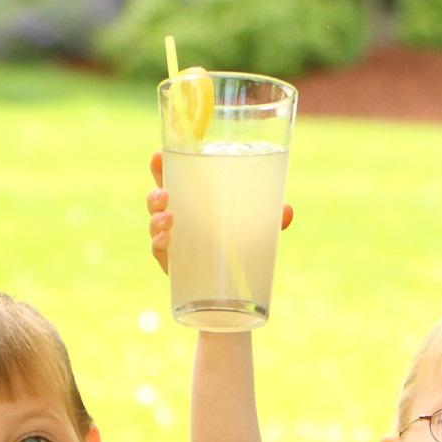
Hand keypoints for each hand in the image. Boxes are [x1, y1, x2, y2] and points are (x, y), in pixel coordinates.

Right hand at [145, 152, 289, 274]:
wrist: (230, 287)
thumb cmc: (238, 244)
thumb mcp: (255, 226)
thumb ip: (270, 217)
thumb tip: (287, 212)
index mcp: (192, 201)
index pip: (171, 177)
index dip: (161, 165)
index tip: (158, 154)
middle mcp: (177, 218)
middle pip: (157, 199)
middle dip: (155, 193)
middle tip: (165, 193)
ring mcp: (172, 241)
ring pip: (154, 224)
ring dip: (156, 219)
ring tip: (169, 219)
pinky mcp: (172, 264)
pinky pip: (158, 252)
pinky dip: (158, 245)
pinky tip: (165, 240)